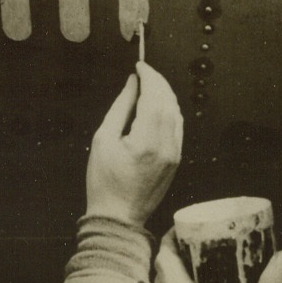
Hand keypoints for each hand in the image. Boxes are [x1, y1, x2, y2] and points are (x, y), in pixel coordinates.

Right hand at [85, 62, 182, 226]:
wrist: (118, 216)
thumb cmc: (105, 182)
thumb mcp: (103, 139)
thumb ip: (121, 107)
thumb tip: (132, 84)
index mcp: (146, 141)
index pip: (155, 97)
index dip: (149, 77)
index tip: (140, 66)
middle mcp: (166, 146)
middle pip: (169, 102)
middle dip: (159, 82)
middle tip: (145, 72)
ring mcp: (174, 154)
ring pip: (177, 113)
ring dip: (166, 95)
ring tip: (149, 86)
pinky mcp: (176, 160)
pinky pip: (178, 128)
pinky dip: (170, 111)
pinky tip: (157, 107)